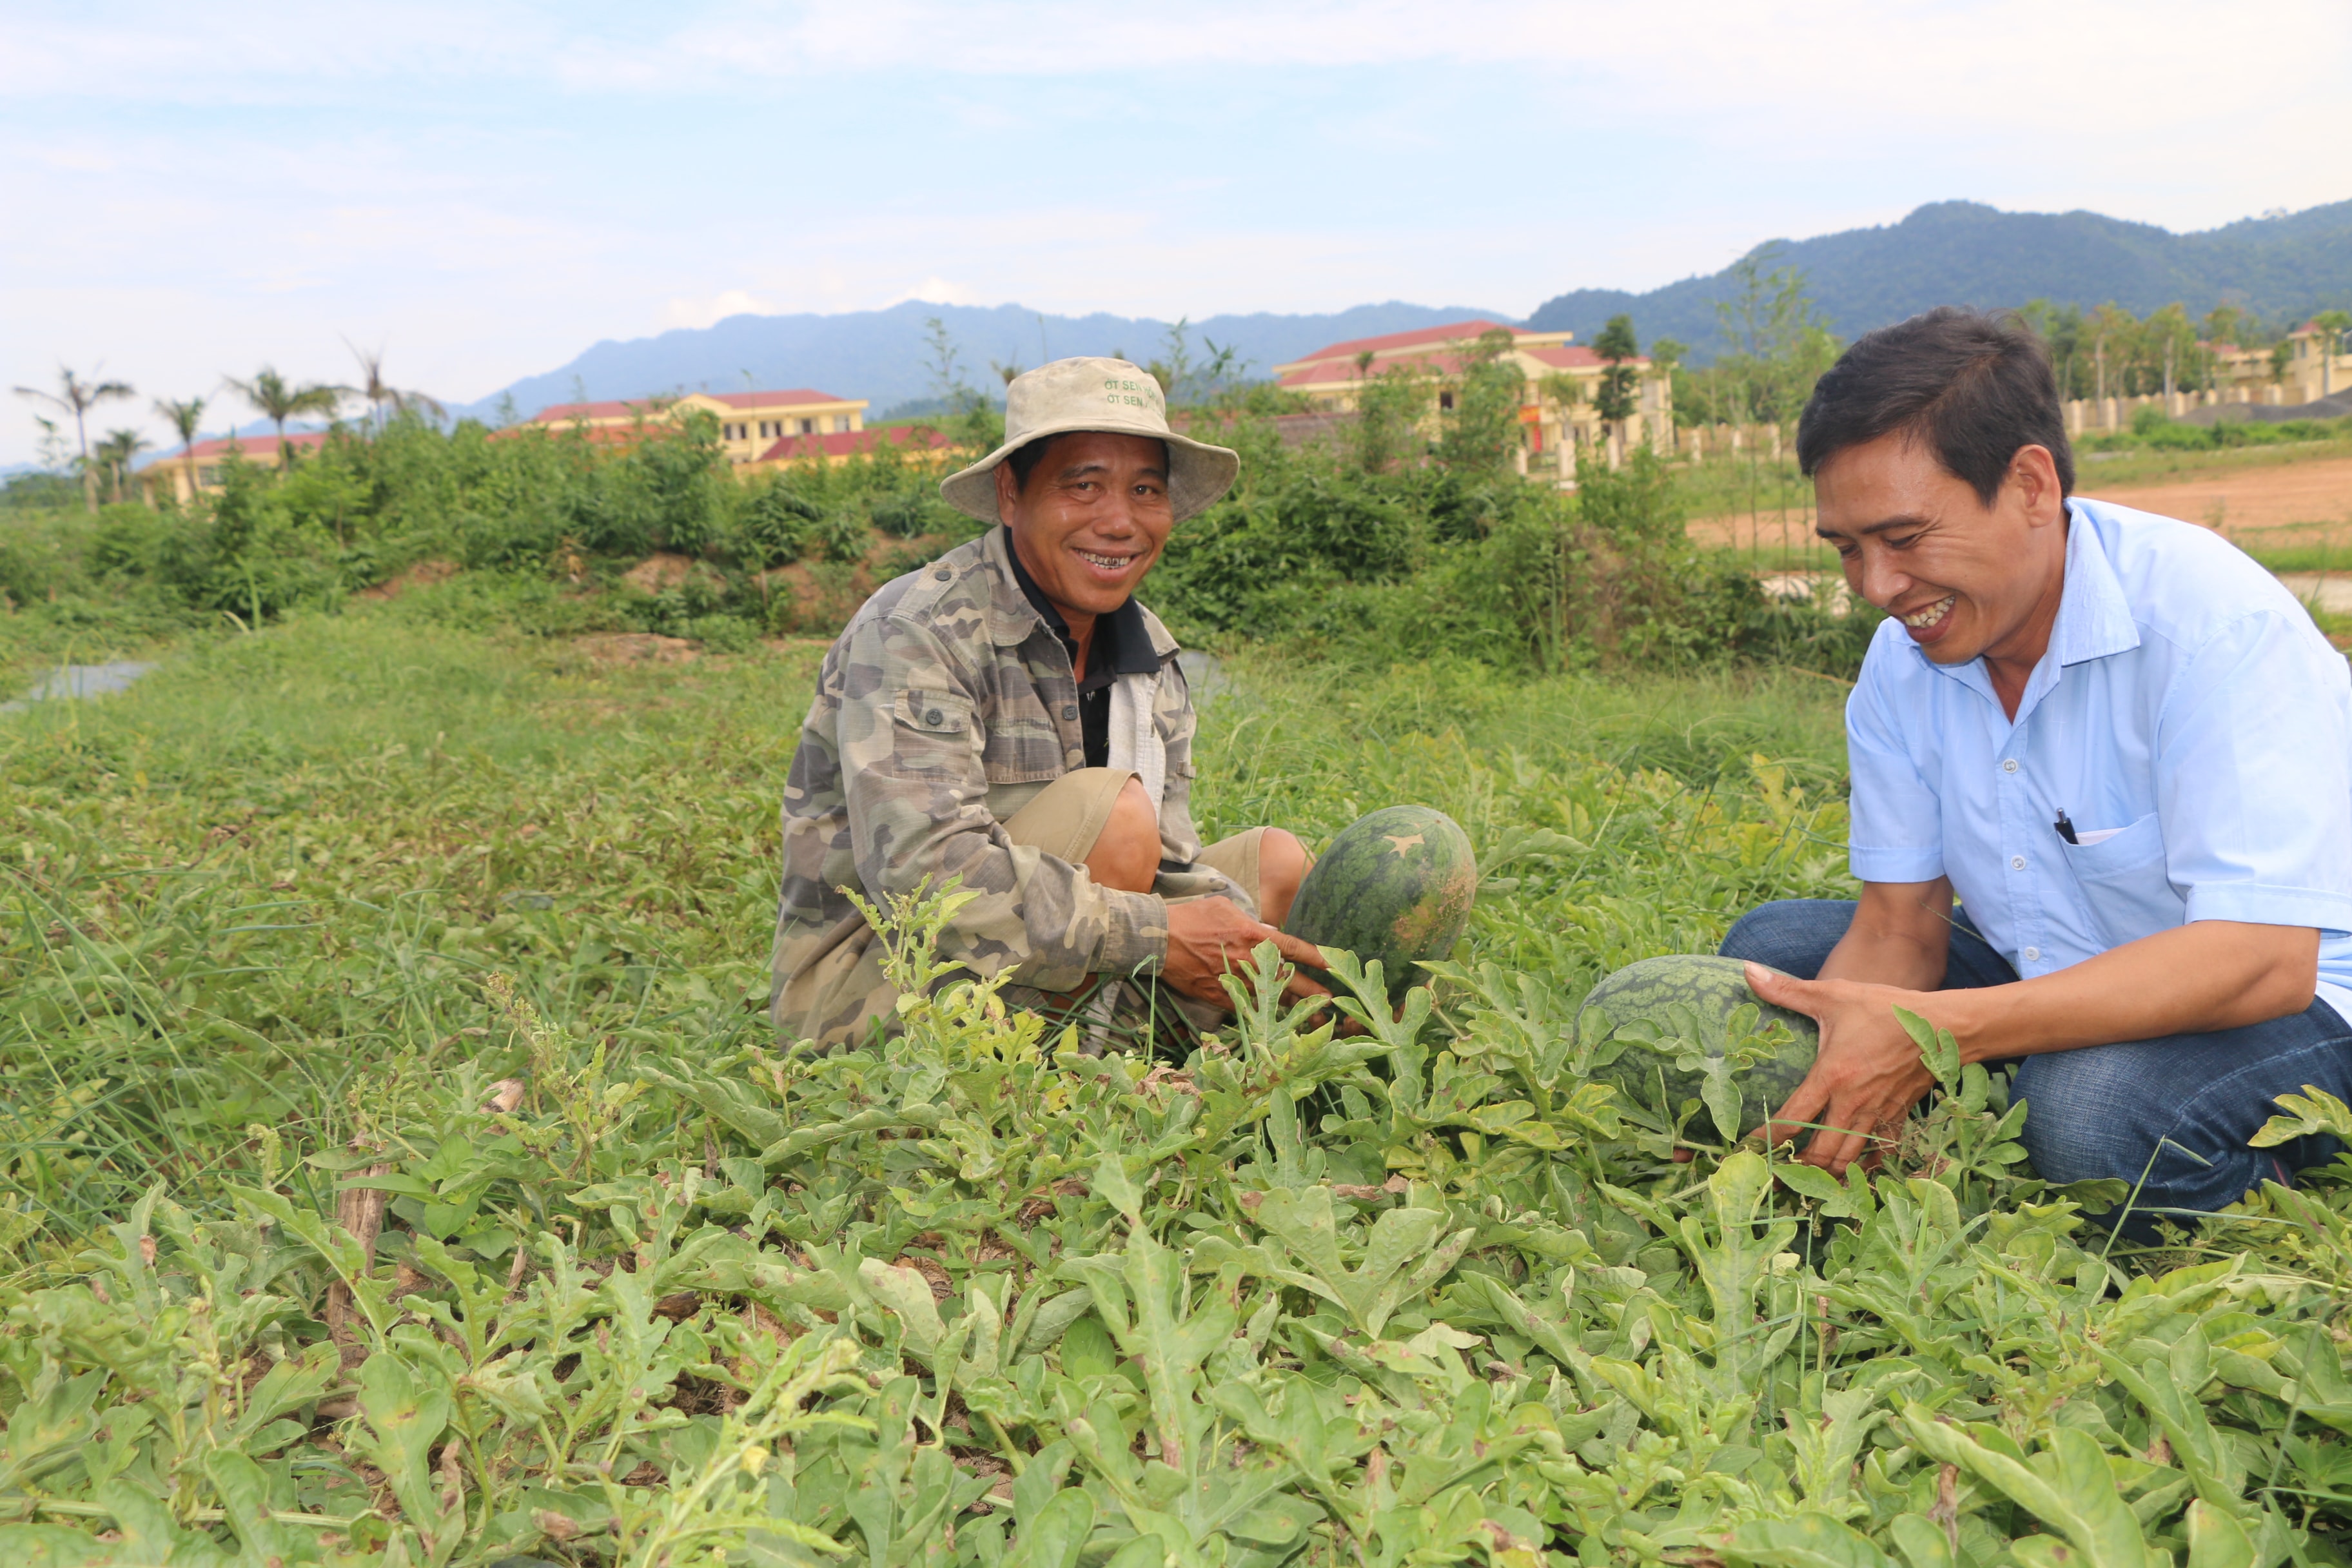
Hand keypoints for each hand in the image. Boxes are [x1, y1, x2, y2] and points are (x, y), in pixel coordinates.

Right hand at [1162, 897, 1330, 1010]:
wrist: (1160, 939)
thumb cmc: (1192, 917)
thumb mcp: (1226, 909)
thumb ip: (1252, 922)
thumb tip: (1269, 932)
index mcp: (1254, 936)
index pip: (1294, 948)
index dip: (1316, 957)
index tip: (1332, 964)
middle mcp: (1249, 961)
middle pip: (1290, 980)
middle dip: (1313, 991)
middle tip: (1330, 1000)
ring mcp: (1236, 982)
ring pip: (1272, 998)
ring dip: (1291, 1007)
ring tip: (1310, 1016)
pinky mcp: (1221, 998)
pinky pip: (1247, 1008)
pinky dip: (1261, 1012)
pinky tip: (1274, 1019)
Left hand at [1744, 963, 1939, 1173]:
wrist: (1943, 1026)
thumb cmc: (1886, 1009)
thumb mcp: (1833, 995)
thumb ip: (1787, 989)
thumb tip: (1747, 971)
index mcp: (1832, 1076)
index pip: (1793, 1118)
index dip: (1768, 1139)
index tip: (1749, 1149)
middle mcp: (1853, 1102)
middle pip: (1820, 1151)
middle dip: (1795, 1168)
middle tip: (1773, 1176)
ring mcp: (1878, 1113)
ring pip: (1848, 1158)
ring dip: (1825, 1173)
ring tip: (1803, 1181)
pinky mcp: (1897, 1116)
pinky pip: (1877, 1152)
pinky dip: (1861, 1167)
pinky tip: (1848, 1173)